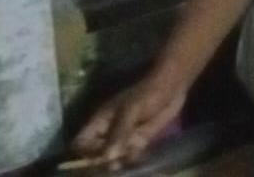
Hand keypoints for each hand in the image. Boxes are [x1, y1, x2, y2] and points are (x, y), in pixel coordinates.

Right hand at [72, 72, 186, 167]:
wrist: (172, 87)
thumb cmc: (147, 94)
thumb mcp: (130, 111)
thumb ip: (119, 133)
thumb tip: (107, 157)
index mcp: (100, 122)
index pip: (81, 143)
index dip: (87, 153)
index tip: (100, 156)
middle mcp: (108, 132)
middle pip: (96, 154)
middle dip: (102, 162)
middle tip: (116, 165)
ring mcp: (124, 137)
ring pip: (113, 157)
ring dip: (118, 163)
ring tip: (128, 162)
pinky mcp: (139, 140)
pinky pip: (130, 155)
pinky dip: (132, 160)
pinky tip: (139, 158)